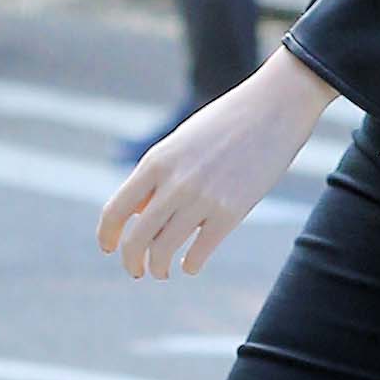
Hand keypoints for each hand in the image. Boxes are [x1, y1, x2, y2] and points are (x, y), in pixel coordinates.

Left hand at [97, 46, 334, 279]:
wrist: (273, 108)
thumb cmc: (225, 124)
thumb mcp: (180, 143)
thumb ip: (157, 177)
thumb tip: (137, 215)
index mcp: (156, 161)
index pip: (115, 210)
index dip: (106, 235)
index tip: (108, 248)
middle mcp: (174, 183)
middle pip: (137, 238)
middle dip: (132, 261)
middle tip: (136, 270)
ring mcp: (202, 199)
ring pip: (164, 250)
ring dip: (159, 268)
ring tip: (162, 271)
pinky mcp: (231, 213)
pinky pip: (199, 252)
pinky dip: (190, 265)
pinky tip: (191, 264)